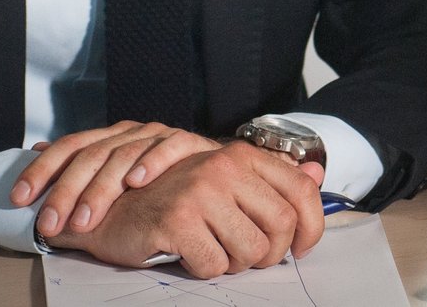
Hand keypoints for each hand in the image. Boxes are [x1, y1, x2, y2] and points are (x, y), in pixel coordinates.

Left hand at [13, 121, 223, 236]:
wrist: (215, 168)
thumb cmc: (160, 178)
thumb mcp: (116, 173)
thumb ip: (80, 165)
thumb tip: (35, 151)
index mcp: (109, 137)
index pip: (69, 147)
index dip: (42, 171)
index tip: (20, 199)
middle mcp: (130, 131)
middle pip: (91, 155)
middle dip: (66, 191)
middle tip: (50, 223)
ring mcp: (159, 135)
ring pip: (123, 155)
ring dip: (101, 190)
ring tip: (85, 220)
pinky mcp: (189, 142)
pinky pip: (169, 147)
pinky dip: (152, 163)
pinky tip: (136, 182)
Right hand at [45, 142, 327, 278]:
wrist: (108, 206)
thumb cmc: (171, 198)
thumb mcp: (224, 182)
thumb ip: (272, 179)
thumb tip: (319, 174)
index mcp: (241, 156)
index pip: (300, 192)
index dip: (310, 227)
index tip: (300, 248)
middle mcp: (224, 167)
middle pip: (280, 228)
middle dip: (269, 255)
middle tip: (248, 259)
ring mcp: (200, 192)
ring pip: (250, 252)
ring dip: (235, 264)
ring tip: (214, 252)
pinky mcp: (177, 220)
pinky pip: (214, 265)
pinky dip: (205, 269)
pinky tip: (189, 255)